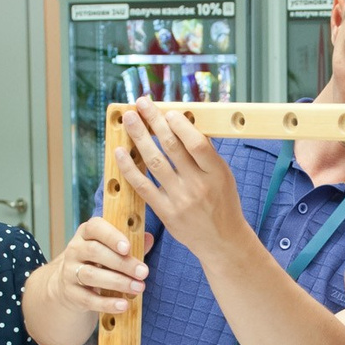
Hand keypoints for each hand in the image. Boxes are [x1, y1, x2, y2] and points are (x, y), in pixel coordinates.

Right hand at [53, 217, 150, 315]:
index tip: (127, 248)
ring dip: (118, 282)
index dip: (111, 236)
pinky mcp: (70, 293)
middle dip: (122, 263)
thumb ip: (131, 244)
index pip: (95, 227)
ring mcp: (69, 271)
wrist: (71, 284)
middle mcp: (75, 249)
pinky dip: (107, 303)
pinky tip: (123, 305)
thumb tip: (149, 238)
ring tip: (138, 288)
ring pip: (91, 275)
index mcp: (86, 233)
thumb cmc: (100, 262)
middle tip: (143, 273)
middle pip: (95, 251)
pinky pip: (88, 299)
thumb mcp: (112, 249)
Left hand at [116, 101, 245, 256]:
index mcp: (217, 173)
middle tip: (141, 104)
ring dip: (138, 137)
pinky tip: (120, 151)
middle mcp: (198, 186)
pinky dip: (129, 167)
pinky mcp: (165, 213)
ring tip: (128, 119)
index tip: (168, 111)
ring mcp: (180, 200)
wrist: (222, 241)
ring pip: (154, 162)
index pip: (196, 143)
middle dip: (154, 121)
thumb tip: (183, 124)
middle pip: (171, 147)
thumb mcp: (224, 176)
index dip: (180, 125)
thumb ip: (206, 154)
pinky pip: (142, 186)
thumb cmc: (223, 203)